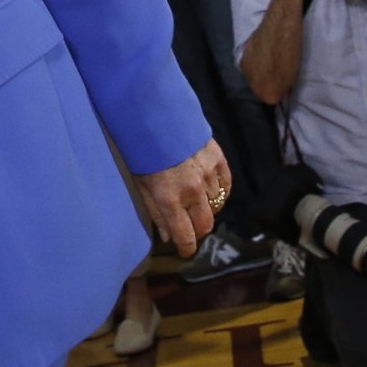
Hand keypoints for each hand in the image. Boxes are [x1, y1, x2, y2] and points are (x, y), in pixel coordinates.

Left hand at [130, 140, 233, 257]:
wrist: (155, 114)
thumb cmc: (142, 151)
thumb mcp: (140, 183)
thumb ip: (155, 212)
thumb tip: (167, 237)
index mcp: (170, 199)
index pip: (185, 236)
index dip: (186, 248)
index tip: (185, 251)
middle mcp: (192, 190)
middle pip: (205, 224)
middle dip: (198, 231)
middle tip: (190, 228)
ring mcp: (208, 175)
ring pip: (217, 205)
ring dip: (207, 209)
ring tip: (196, 203)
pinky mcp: (218, 159)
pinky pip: (226, 185)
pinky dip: (221, 192)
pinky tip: (211, 190)